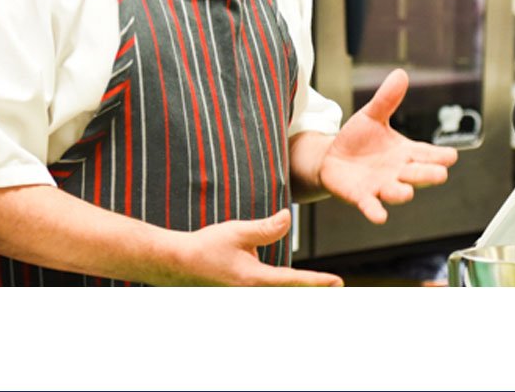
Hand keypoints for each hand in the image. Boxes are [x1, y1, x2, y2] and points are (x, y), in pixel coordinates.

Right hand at [167, 210, 341, 286]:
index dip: (318, 281)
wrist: (177, 264)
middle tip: (336, 290)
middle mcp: (252, 293)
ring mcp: (245, 296)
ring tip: (319, 291)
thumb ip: (265, 228)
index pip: (294, 280)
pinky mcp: (240, 294)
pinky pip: (267, 294)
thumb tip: (288, 218)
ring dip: (296, 292)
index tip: (338, 282)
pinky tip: (290, 289)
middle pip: (289, 295)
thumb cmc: (205, 247)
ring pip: (278, 296)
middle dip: (311, 292)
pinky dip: (282, 292)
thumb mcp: (237, 232)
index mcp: (255, 279)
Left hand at [317, 69, 458, 223]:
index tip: (451, 156)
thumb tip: (401, 73)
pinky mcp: (362, 196)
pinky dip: (376, 211)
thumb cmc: (358, 139)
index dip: (440, 156)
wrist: (331, 158)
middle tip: (440, 174)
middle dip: (429, 175)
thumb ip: (387, 98)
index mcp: (406, 152)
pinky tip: (380, 216)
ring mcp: (381, 186)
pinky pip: (371, 205)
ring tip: (406, 192)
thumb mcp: (372, 116)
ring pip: (397, 191)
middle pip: (419, 174)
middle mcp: (398, 172)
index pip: (428, 154)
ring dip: (402, 192)